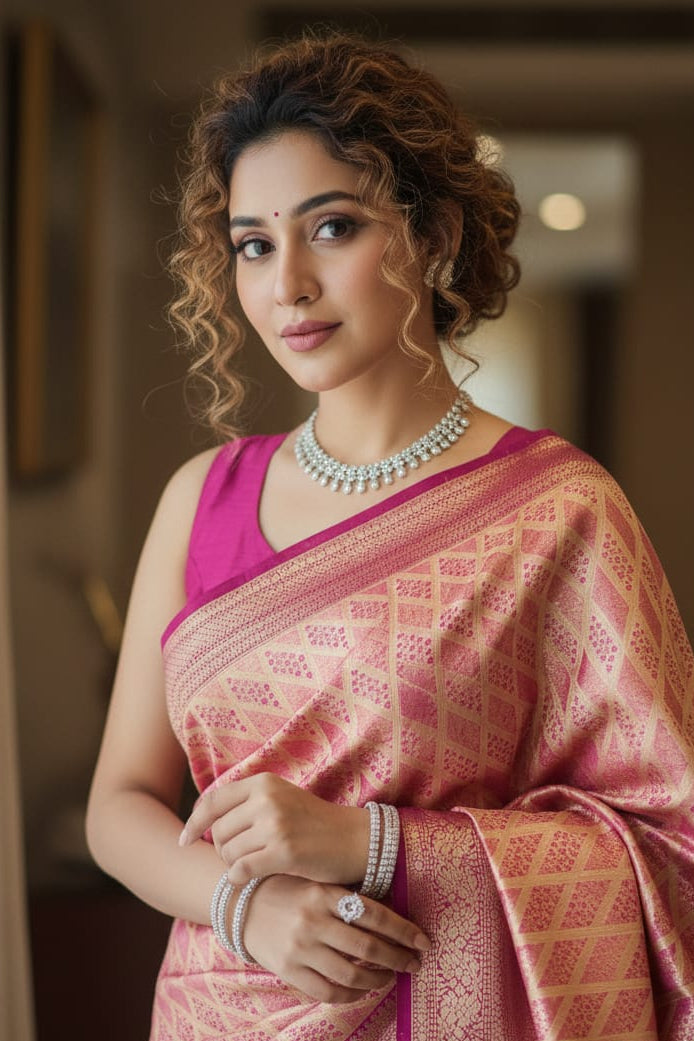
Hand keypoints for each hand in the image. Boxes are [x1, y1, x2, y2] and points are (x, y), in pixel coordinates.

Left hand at [179, 773, 369, 885]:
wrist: (355, 839)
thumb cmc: (315, 824)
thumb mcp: (281, 799)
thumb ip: (248, 804)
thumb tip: (205, 824)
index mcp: (263, 783)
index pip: (212, 801)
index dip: (193, 823)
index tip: (184, 840)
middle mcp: (266, 800)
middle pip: (218, 832)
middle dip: (223, 850)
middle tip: (243, 858)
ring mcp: (275, 825)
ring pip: (228, 853)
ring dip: (234, 866)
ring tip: (255, 866)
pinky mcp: (283, 852)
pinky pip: (241, 871)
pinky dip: (239, 880)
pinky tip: (250, 880)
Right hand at [243, 875, 430, 1003]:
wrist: (243, 905)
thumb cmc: (290, 891)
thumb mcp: (318, 883)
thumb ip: (349, 897)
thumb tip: (394, 914)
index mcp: (325, 893)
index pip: (375, 914)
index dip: (403, 930)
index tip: (423, 942)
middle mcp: (314, 920)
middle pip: (368, 948)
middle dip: (398, 958)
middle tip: (414, 964)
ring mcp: (300, 948)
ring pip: (351, 974)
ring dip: (378, 980)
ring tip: (390, 977)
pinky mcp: (289, 970)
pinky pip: (327, 991)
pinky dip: (350, 994)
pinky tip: (361, 989)